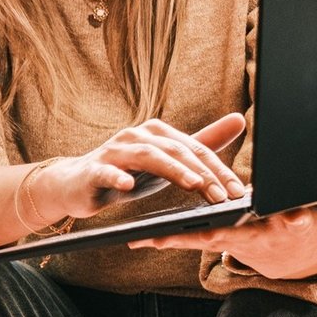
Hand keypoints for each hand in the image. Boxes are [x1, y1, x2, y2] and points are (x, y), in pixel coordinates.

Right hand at [27, 114, 248, 223]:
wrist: (77, 184)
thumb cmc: (127, 172)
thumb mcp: (168, 160)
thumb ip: (202, 142)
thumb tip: (239, 120)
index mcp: (157, 132)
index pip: (194, 148)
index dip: (218, 169)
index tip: (239, 191)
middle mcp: (137, 135)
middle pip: (175, 151)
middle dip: (203, 173)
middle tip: (225, 195)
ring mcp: (114, 151)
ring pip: (147, 157)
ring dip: (172, 170)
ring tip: (194, 185)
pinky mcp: (94, 170)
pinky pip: (107, 172)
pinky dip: (117, 177)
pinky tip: (128, 186)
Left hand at [132, 180, 316, 290]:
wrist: (289, 256)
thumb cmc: (311, 226)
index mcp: (284, 222)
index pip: (284, 219)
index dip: (283, 217)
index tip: (284, 215)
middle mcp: (256, 234)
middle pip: (233, 231)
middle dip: (211, 232)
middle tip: (188, 232)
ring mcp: (233, 240)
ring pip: (200, 239)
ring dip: (174, 239)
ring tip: (146, 238)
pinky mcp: (214, 239)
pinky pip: (185, 240)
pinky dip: (163, 239)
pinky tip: (137, 238)